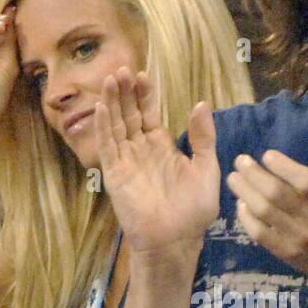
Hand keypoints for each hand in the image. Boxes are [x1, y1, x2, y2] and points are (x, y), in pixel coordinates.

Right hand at [89, 67, 218, 254]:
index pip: (148, 113)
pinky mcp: (114, 174)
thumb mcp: (206, 168)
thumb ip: (203, 137)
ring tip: (111, 80)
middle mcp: (141, 149)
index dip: (144, 94)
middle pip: (128, 114)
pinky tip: (102, 108)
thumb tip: (202, 104)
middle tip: (122, 69)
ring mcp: (126, 161)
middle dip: (125, 92)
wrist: (175, 238)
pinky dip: (103, 127)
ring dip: (112, 103)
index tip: (142, 74)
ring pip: (115, 125)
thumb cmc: (194, 209)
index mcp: (161, 146)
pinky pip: (107, 146)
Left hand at [228, 121, 307, 301]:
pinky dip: (246, 218)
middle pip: (276, 194)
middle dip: (254, 175)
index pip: (303, 180)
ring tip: (234, 178)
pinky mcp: (287, 252)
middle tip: (240, 161)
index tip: (267, 155)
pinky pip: (260, 233)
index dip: (282, 167)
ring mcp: (299, 236)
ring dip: (245, 193)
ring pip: (265, 212)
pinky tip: (241, 204)